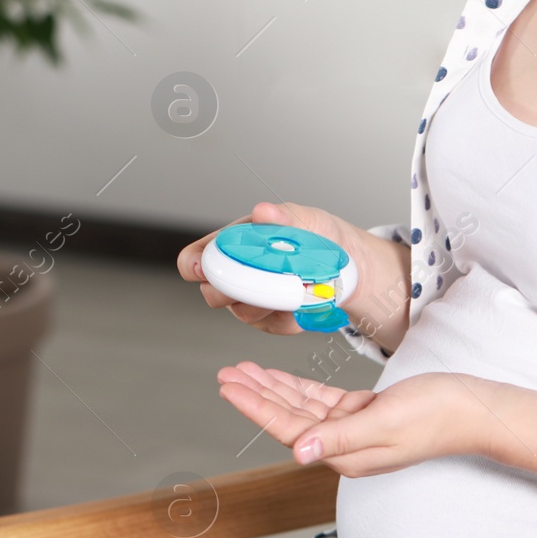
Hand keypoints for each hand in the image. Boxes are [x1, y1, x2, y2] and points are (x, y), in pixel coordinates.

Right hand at [178, 201, 375, 335]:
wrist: (344, 264)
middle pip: (212, 293)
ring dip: (269, 302)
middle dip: (234, 288)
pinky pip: (273, 325)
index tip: (202, 268)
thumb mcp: (303, 219)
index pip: (193, 259)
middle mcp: (234, 276)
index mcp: (230, 246)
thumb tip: (263, 211)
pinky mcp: (269, 322)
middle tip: (262, 279)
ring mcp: (249, 302)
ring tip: (297, 284)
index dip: (192, 265)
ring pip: (243, 313)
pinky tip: (306, 297)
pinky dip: (291, 313)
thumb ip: (282, 216)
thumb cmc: (316, 235)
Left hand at [215, 362, 488, 475]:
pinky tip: (279, 376)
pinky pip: (322, 401)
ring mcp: (354, 430)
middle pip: (290, 419)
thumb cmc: (436, 415)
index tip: (230, 387)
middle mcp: (345, 446)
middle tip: (226, 375)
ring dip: (273, 388)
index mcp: (346, 454)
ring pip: (303, 407)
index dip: (257, 407)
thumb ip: (340, 439)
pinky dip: (300, 387)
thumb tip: (299, 452)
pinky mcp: (364, 413)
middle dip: (256, 396)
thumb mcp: (386, 424)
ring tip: (243, 371)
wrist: (474, 409)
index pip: (290, 430)